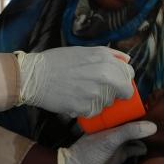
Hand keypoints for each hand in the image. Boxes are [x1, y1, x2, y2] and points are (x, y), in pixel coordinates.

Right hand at [16, 47, 134, 117]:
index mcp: (105, 59)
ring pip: (108, 103)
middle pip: (124, 92)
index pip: (129, 74)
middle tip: (99, 90)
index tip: (116, 82)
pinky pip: (94, 112)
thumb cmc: (56, 61)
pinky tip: (74, 100)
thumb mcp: (84, 50)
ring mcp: (96, 93)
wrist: (34, 76)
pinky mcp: (86, 108)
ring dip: (99, 101)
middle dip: (115, 93)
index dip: (123, 79)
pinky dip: (86, 109)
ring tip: (82, 92)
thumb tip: (126, 60)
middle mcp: (104, 75)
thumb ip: (108, 54)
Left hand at [51, 121, 154, 163]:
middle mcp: (115, 131)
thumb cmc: (88, 154)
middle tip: (163, 124)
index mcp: (109, 122)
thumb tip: (152, 126)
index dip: (140, 111)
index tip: (156, 110)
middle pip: (134, 125)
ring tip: (160, 136)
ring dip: (145, 137)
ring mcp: (118, 144)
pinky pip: (134, 150)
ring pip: (136, 138)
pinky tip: (149, 149)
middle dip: (145, 125)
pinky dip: (142, 149)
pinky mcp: (120, 156)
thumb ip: (129, 132)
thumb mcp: (110, 140)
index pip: (128, 113)